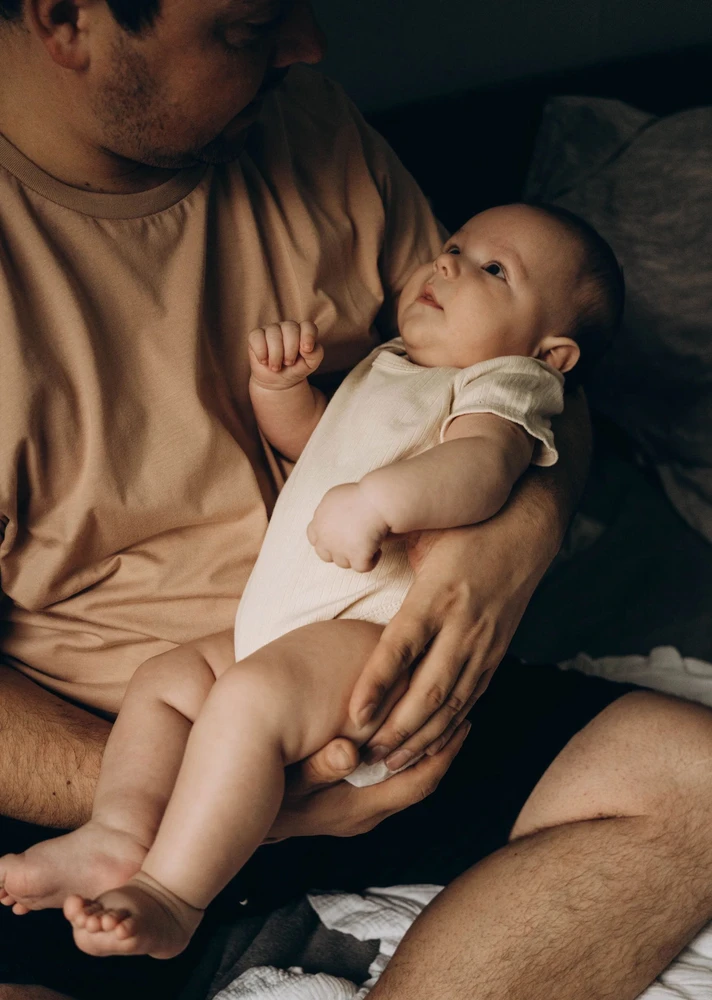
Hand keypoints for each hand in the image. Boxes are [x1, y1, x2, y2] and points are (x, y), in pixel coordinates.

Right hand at [248, 320, 323, 390]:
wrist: (278, 381)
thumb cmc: (296, 369)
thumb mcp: (311, 364)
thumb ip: (316, 354)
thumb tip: (305, 348)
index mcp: (303, 331)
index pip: (307, 326)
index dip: (308, 336)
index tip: (306, 351)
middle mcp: (287, 327)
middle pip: (290, 328)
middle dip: (290, 350)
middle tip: (288, 363)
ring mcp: (271, 329)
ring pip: (273, 334)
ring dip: (276, 355)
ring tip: (276, 366)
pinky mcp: (256, 335)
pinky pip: (257, 337)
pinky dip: (261, 352)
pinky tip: (264, 361)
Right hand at [263, 720, 470, 841]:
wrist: (236, 823)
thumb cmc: (262, 795)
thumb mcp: (285, 781)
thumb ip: (317, 768)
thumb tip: (348, 752)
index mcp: (358, 808)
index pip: (418, 783)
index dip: (444, 753)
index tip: (463, 720)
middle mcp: (365, 815)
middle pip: (421, 784)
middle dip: (444, 749)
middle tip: (465, 711)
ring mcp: (358, 815)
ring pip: (407, 784)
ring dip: (427, 752)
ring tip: (444, 717)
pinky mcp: (350, 808)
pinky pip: (391, 783)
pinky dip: (406, 758)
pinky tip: (405, 733)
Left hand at [307, 482, 388, 572]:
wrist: (376, 500)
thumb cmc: (360, 494)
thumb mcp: (335, 497)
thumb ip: (329, 513)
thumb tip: (336, 524)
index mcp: (319, 520)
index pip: (313, 538)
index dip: (325, 540)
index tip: (338, 537)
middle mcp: (326, 537)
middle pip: (325, 555)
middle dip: (337, 552)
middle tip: (353, 544)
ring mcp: (340, 549)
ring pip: (343, 563)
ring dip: (354, 556)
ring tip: (368, 543)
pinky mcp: (357, 556)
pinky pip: (362, 567)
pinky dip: (371, 561)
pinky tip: (377, 550)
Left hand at [348, 517, 550, 772]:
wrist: (526, 528)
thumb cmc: (463, 526)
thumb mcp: (421, 531)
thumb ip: (386, 550)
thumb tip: (345, 556)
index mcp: (437, 592)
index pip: (403, 646)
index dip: (378, 683)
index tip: (354, 715)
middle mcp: (463, 624)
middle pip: (430, 689)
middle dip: (398, 729)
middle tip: (365, 756)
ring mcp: (484, 642)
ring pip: (454, 703)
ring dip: (423, 739)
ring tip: (391, 762)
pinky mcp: (497, 652)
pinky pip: (472, 698)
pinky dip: (450, 728)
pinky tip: (429, 747)